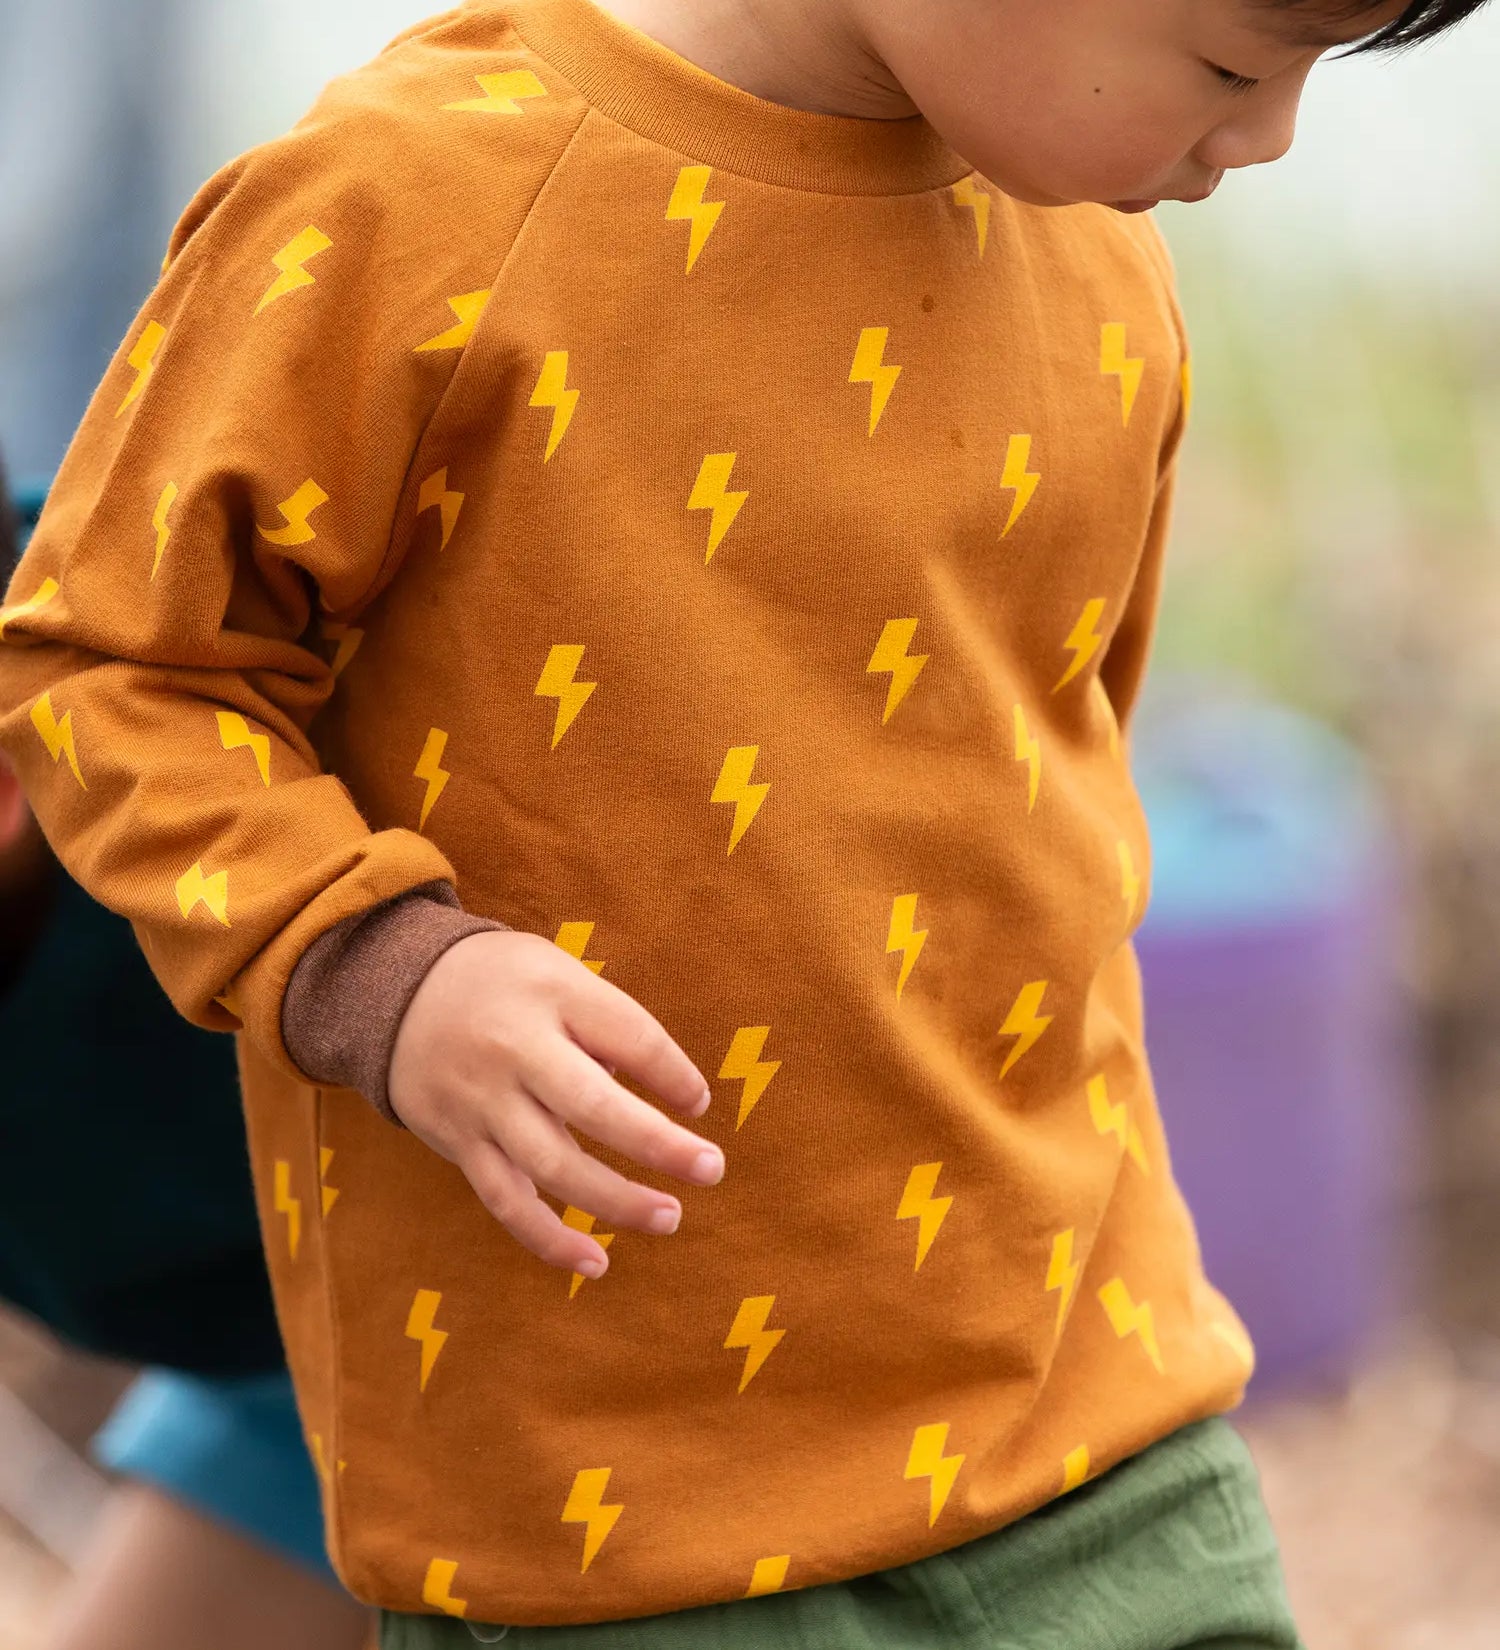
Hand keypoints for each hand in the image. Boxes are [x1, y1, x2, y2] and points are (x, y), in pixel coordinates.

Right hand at [388, 930, 721, 1276]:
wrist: (398, 991)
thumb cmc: (507, 984)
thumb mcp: (558, 973)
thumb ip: (607, 1025)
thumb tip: (663, 1098)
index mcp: (552, 994)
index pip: (629, 1036)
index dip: (673, 1074)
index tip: (699, 1103)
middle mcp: (514, 1049)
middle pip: (592, 1105)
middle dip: (657, 1145)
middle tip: (712, 1169)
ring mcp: (483, 1101)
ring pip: (551, 1165)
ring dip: (615, 1200)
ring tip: (669, 1217)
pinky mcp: (459, 1142)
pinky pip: (506, 1201)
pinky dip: (550, 1239)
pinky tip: (594, 1263)